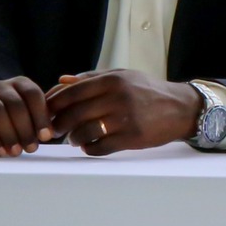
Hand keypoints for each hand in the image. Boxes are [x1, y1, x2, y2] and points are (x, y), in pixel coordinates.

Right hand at [0, 76, 55, 156]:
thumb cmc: (14, 120)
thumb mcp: (31, 115)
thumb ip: (41, 120)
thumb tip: (48, 134)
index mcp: (20, 84)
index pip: (32, 94)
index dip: (41, 116)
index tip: (46, 137)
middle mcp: (1, 87)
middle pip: (15, 104)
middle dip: (25, 129)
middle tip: (31, 148)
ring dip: (9, 134)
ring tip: (16, 152)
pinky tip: (2, 151)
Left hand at [43, 70, 202, 155]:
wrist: (181, 108)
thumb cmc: (146, 90)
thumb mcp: (122, 76)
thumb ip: (90, 78)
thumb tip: (61, 81)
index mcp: (112, 81)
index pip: (71, 93)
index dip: (53, 104)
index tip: (44, 112)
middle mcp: (118, 98)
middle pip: (74, 114)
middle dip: (58, 124)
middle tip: (53, 130)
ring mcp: (126, 119)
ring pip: (85, 132)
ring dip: (73, 138)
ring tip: (72, 138)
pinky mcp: (133, 138)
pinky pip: (101, 147)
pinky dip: (89, 149)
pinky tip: (88, 146)